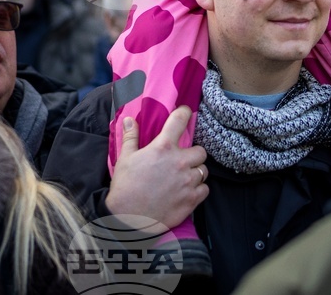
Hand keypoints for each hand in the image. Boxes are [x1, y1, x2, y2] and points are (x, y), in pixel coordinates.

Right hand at [105, 106, 209, 227]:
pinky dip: (198, 189)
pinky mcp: (192, 199)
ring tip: (184, 177)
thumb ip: (131, 137)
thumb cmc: (125, 187)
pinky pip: (205, 189)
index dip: (184, 113)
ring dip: (196, 172)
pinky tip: (187, 191)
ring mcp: (188, 181)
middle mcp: (179, 162)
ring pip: (204, 170)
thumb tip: (130, 120)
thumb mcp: (125, 158)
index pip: (180, 121)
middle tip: (183, 160)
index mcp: (163, 147)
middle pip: (200, 151)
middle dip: (193, 154)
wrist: (128, 218)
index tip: (185, 112)